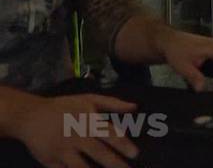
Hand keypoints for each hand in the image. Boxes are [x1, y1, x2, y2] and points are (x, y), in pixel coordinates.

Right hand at [16, 94, 139, 167]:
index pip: (109, 135)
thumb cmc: (64, 107)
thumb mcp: (88, 99)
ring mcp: (63, 151)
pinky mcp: (50, 162)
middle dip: (114, 163)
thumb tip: (134, 107)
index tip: (134, 154)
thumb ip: (113, 103)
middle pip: (99, 153)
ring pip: (81, 167)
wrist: (31, 116)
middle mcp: (77, 137)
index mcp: (88, 121)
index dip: (123, 145)